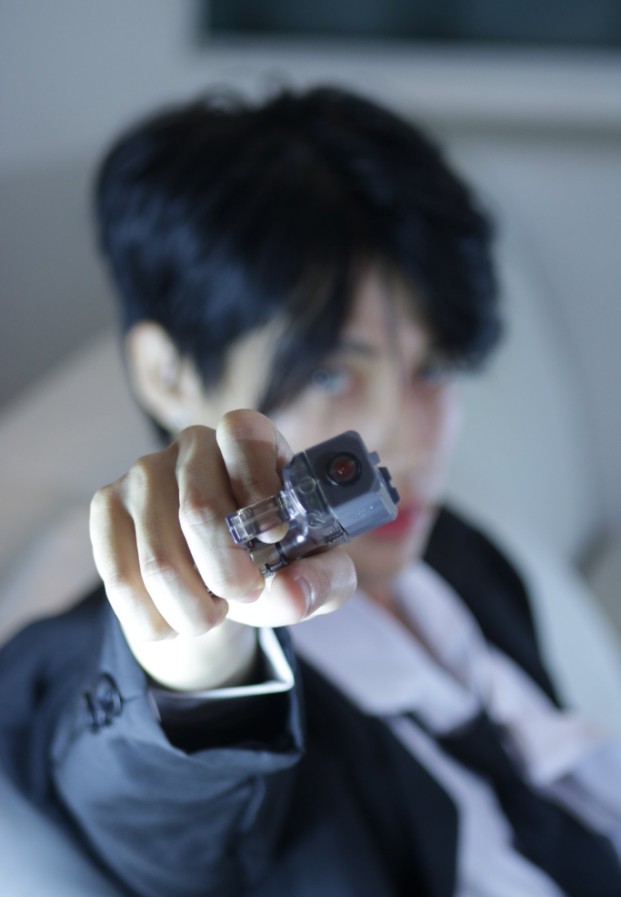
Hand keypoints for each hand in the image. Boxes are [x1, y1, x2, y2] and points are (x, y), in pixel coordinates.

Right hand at [89, 410, 355, 688]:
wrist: (216, 577)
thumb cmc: (275, 559)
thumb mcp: (316, 569)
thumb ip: (321, 580)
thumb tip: (292, 595)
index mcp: (249, 439)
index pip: (244, 434)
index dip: (258, 486)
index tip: (276, 537)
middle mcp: (192, 444)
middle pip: (199, 511)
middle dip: (228, 574)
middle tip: (246, 595)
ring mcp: (142, 473)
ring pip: (159, 560)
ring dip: (194, 611)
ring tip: (214, 614)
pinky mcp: (107, 506)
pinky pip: (121, 579)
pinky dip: (156, 620)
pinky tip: (176, 619)